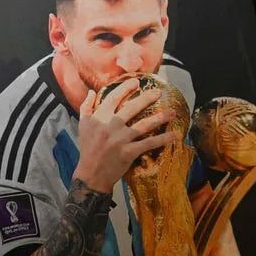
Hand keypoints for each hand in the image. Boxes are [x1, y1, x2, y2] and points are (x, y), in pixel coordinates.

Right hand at [74, 78, 176, 192]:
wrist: (91, 173)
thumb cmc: (87, 148)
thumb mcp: (82, 126)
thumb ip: (86, 107)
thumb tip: (90, 91)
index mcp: (99, 117)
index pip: (114, 98)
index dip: (126, 88)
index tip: (136, 82)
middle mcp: (111, 126)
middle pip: (132, 108)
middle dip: (146, 98)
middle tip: (158, 92)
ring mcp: (121, 139)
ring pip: (143, 125)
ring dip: (159, 117)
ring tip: (172, 112)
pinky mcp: (129, 152)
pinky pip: (148, 143)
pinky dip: (162, 139)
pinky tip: (174, 135)